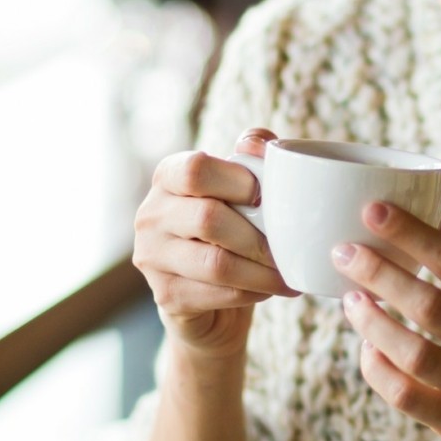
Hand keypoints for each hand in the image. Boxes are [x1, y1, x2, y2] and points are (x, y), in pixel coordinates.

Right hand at [132, 129, 296, 360]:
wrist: (210, 296)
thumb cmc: (231, 229)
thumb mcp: (242, 187)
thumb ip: (253, 155)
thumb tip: (258, 144)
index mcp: (168, 176)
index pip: (195, 170)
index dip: (239, 182)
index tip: (267, 197)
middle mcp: (151, 214)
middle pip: (207, 219)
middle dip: (258, 236)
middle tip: (289, 246)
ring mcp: (152, 257)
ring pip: (216, 263)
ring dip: (262, 271)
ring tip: (288, 273)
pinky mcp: (166, 295)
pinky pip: (219, 293)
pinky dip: (254, 291)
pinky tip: (272, 288)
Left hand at [333, 202, 440, 440]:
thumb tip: (438, 203)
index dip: (413, 234)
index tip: (372, 209)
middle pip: (431, 305)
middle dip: (381, 274)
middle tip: (343, 251)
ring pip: (416, 354)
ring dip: (374, 324)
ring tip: (350, 299)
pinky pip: (409, 397)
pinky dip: (380, 370)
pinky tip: (366, 349)